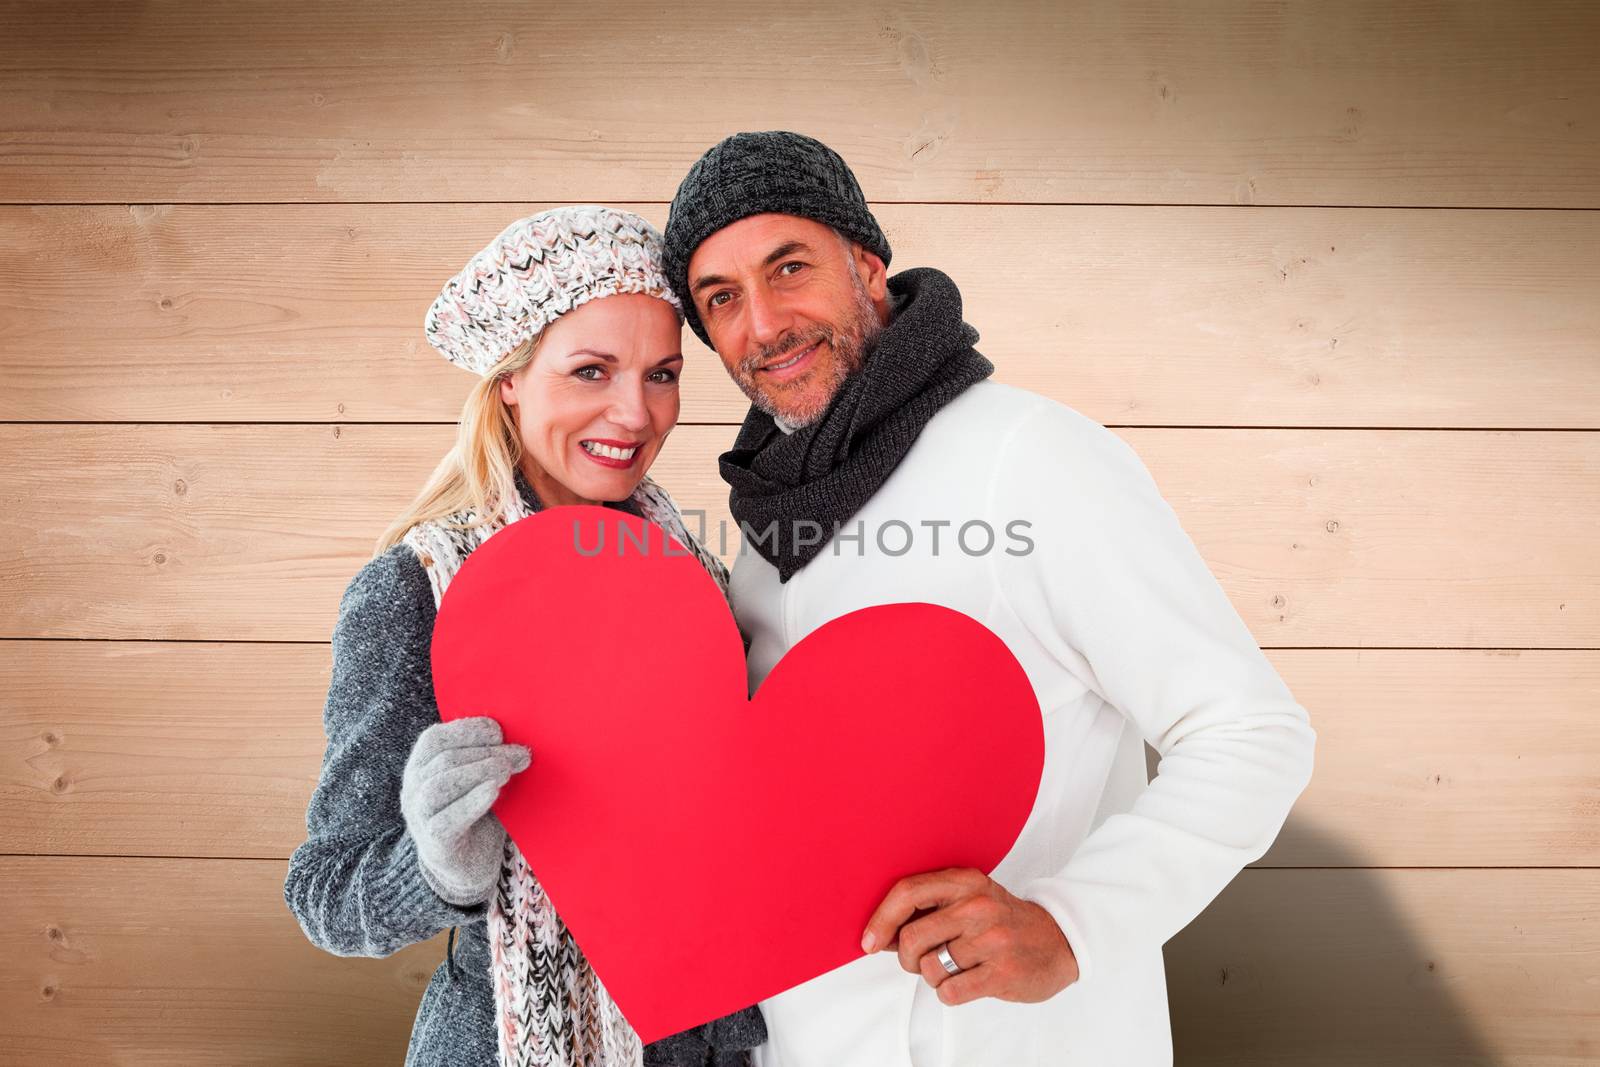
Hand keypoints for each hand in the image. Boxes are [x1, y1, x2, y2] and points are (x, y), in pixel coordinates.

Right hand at [401, 716, 530, 905]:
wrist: (469, 866)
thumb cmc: (477, 814)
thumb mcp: (479, 780)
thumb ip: (487, 759)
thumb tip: (517, 741)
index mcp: (420, 768)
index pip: (433, 739)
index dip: (465, 730)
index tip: (498, 731)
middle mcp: (413, 791)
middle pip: (444, 761)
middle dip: (485, 753)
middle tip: (520, 754)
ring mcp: (419, 818)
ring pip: (439, 786)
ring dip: (478, 772)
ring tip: (507, 771)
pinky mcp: (434, 844)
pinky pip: (447, 820)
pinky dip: (472, 802)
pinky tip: (493, 791)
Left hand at [860, 867, 1079, 1005]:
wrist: (1059, 941)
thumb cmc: (1003, 921)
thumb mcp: (970, 899)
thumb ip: (930, 909)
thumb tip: (879, 935)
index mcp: (965, 881)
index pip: (907, 893)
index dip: (880, 920)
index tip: (868, 942)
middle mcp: (978, 906)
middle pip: (912, 937)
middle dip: (908, 957)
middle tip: (922, 960)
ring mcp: (992, 939)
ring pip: (930, 968)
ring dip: (933, 976)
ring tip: (955, 968)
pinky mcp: (1002, 973)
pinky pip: (950, 992)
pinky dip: (950, 992)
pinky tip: (968, 982)